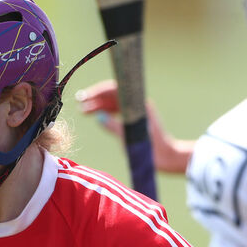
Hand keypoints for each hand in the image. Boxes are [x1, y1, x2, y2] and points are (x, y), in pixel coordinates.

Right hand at [75, 80, 194, 174]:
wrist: (166, 156)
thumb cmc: (151, 148)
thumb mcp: (129, 138)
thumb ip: (113, 127)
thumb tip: (98, 117)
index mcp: (139, 104)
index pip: (115, 90)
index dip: (98, 92)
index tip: (85, 97)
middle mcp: (138, 104)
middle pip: (113, 96)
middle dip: (96, 99)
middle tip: (80, 103)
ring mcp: (136, 111)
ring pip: (114, 103)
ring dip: (99, 106)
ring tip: (83, 111)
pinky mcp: (135, 119)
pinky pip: (118, 111)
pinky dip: (106, 112)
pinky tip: (96, 116)